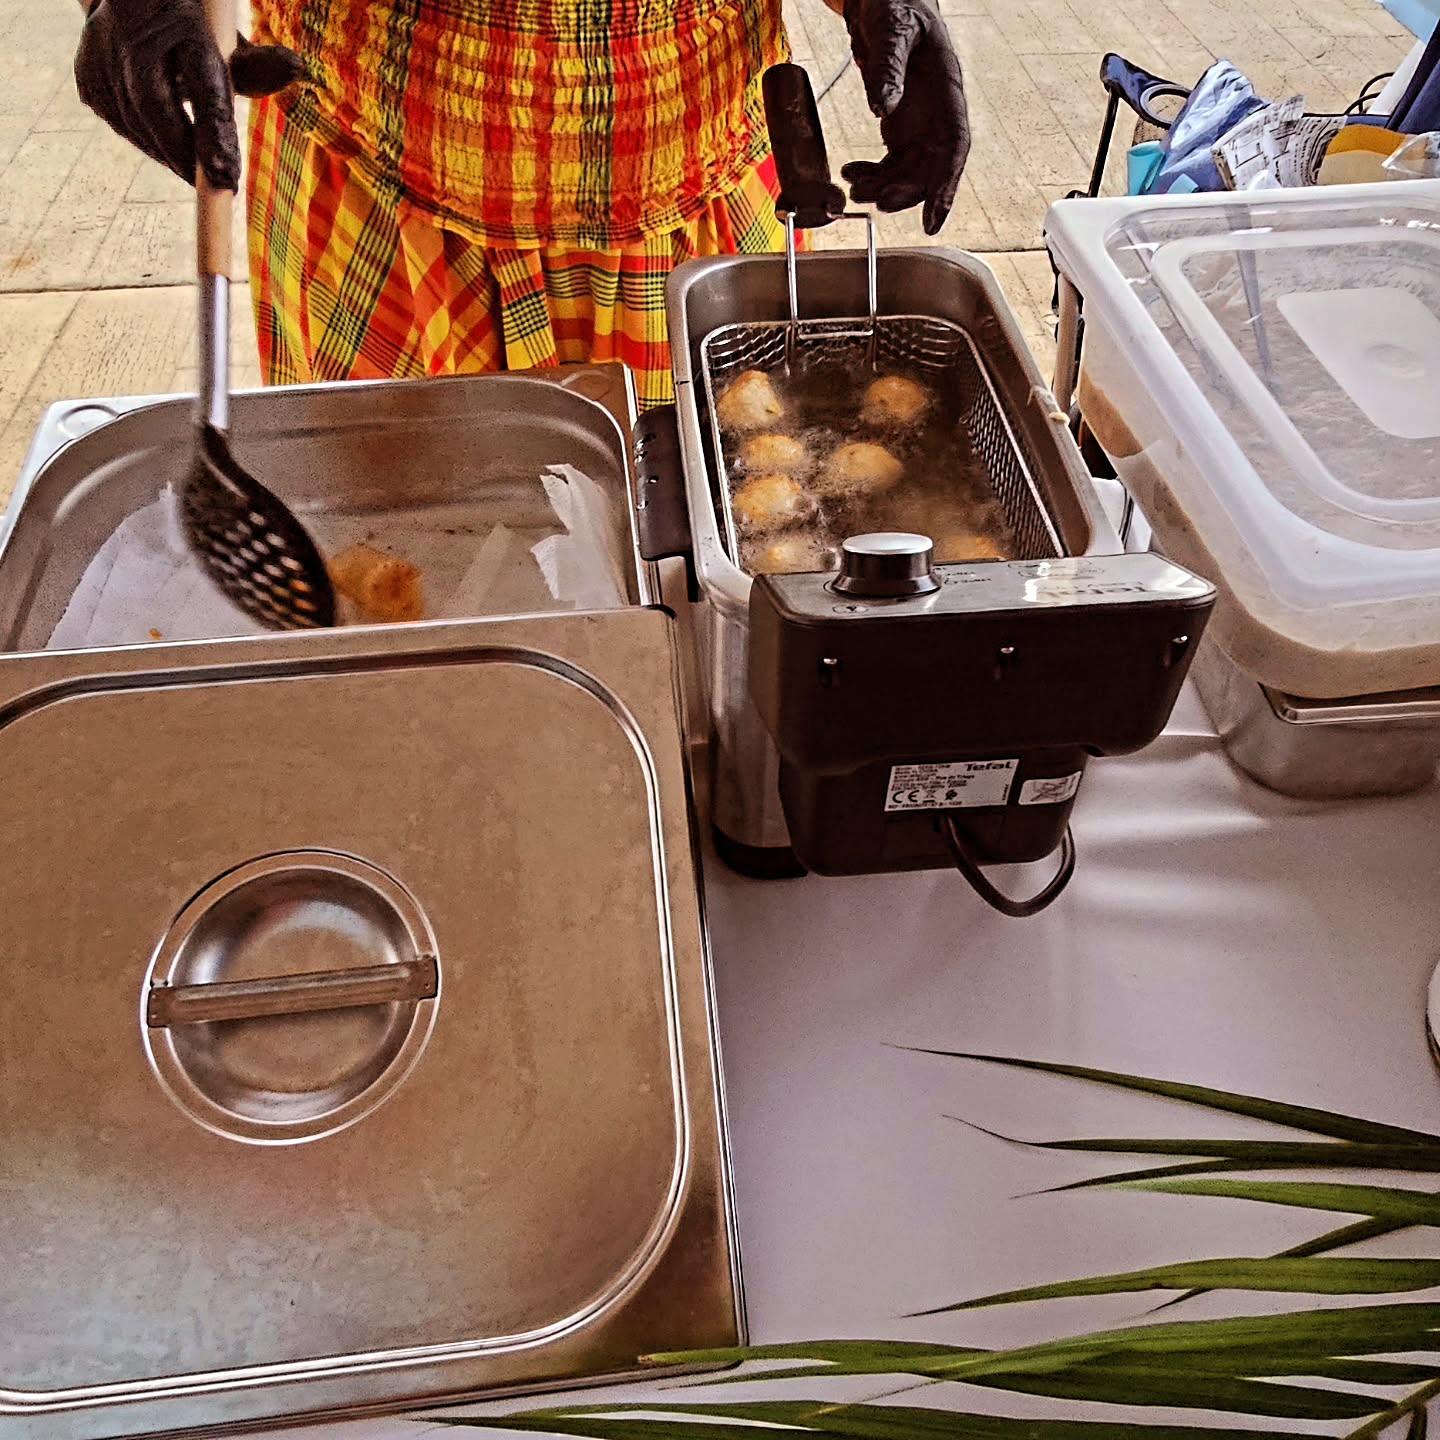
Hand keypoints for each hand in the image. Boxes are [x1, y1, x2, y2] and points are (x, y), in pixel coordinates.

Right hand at [75, 0, 305, 190]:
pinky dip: (146, 142)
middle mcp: (133, 36)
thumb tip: (296, 68)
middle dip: (187, 157)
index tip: (227, 178)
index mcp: (179, 23)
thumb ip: (258, 64)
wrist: (135, 1)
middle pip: (156, 110)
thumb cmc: (194, 28)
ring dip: (168, 155)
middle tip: (218, 189)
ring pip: (135, 123)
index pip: (201, 85)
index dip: (214, 134)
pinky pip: (120, 122)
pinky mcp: (87, 74)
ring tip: (198, 175)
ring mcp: (102, 54)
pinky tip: (165, 147)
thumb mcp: (227, 40)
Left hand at [839, 0, 970, 234]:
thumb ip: (888, 68)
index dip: (946, 186)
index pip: (954, 147)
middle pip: (930, 169)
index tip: (933, 219)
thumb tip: (883, 108)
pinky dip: (870, 176)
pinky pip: (890, 164)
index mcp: (946, 91)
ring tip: (855, 190)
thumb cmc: (895, 4)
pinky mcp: (898, 127)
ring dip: (883, 189)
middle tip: (877, 203)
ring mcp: (918, 123)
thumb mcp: (892, 29)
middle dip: (906, 194)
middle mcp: (936, 114)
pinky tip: (849, 173)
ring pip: (908, 173)